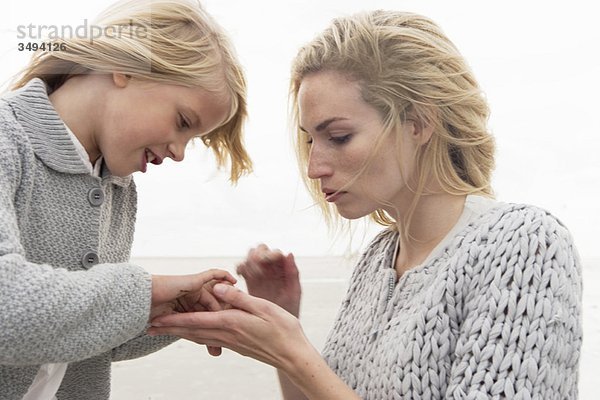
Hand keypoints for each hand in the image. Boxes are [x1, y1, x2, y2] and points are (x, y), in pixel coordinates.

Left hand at [148, 284, 313, 369]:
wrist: (293, 355)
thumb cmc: (283, 329)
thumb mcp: (263, 307)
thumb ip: (238, 298)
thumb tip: (215, 288)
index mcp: (231, 322)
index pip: (196, 321)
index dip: (173, 320)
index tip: (155, 320)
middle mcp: (227, 335)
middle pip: (192, 332)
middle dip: (169, 329)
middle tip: (149, 327)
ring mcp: (231, 342)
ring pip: (199, 337)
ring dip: (180, 333)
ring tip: (165, 330)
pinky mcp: (237, 346)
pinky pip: (210, 340)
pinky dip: (196, 336)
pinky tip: (195, 334)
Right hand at [237, 244, 300, 315]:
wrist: (279, 330)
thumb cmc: (290, 311)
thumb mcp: (294, 293)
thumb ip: (293, 273)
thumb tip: (289, 253)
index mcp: (283, 268)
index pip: (274, 252)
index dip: (270, 254)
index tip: (267, 260)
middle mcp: (271, 268)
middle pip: (260, 250)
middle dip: (257, 256)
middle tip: (256, 270)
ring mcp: (259, 274)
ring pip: (249, 258)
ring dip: (248, 262)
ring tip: (250, 276)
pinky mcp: (249, 281)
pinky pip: (241, 268)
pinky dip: (240, 269)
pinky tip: (240, 279)